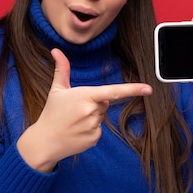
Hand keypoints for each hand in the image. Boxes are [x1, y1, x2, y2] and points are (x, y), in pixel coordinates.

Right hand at [17, 48, 151, 172]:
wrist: (44, 142)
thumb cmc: (51, 113)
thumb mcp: (57, 90)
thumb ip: (62, 69)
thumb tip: (55, 50)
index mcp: (85, 96)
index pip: (113, 91)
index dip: (132, 90)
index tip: (148, 89)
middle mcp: (92, 111)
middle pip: (105, 102)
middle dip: (94, 104)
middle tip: (75, 110)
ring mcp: (94, 126)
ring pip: (101, 116)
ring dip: (91, 117)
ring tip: (74, 121)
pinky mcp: (95, 138)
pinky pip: (99, 130)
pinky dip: (90, 130)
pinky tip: (77, 131)